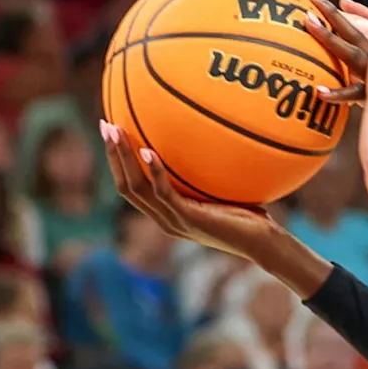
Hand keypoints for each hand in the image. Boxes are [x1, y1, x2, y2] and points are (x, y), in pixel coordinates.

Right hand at [102, 121, 282, 260]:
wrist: (263, 243)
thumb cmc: (249, 218)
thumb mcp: (220, 192)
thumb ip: (206, 176)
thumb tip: (209, 140)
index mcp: (167, 214)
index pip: (131, 188)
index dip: (118, 162)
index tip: (111, 133)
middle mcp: (164, 220)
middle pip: (125, 186)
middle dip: (113, 155)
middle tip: (105, 125)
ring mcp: (174, 221)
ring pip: (135, 189)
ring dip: (123, 158)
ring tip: (116, 131)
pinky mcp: (188, 220)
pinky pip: (163, 193)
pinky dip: (153, 171)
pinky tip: (148, 150)